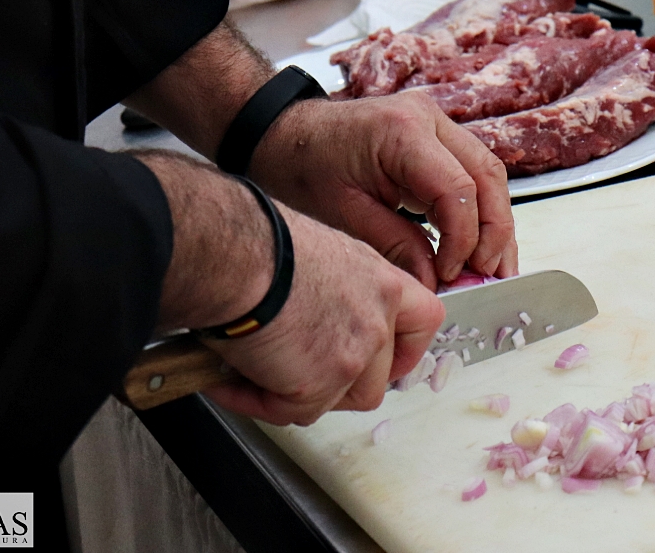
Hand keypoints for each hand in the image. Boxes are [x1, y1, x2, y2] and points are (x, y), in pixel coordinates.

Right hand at [202, 206, 444, 425]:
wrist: (231, 254)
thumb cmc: (259, 243)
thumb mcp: (320, 255)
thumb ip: (338, 292)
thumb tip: (316, 316)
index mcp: (381, 282)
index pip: (425, 321)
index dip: (405, 349)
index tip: (386, 361)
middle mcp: (377, 318)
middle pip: (378, 377)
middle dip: (338, 386)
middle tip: (299, 377)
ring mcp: (355, 354)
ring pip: (337, 400)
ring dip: (299, 396)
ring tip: (258, 376)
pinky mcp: (321, 383)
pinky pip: (292, 411)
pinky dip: (258, 402)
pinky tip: (229, 381)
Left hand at [248, 91, 517, 289]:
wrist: (282, 134)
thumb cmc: (303, 168)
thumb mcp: (344, 215)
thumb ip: (395, 245)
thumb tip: (435, 282)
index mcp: (401, 131)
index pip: (457, 189)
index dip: (463, 238)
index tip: (451, 274)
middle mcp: (428, 118)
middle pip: (488, 176)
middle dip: (494, 232)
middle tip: (489, 275)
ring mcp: (436, 123)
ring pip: (489, 173)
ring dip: (495, 223)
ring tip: (493, 268)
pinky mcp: (437, 137)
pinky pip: (472, 173)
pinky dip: (479, 211)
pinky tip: (478, 245)